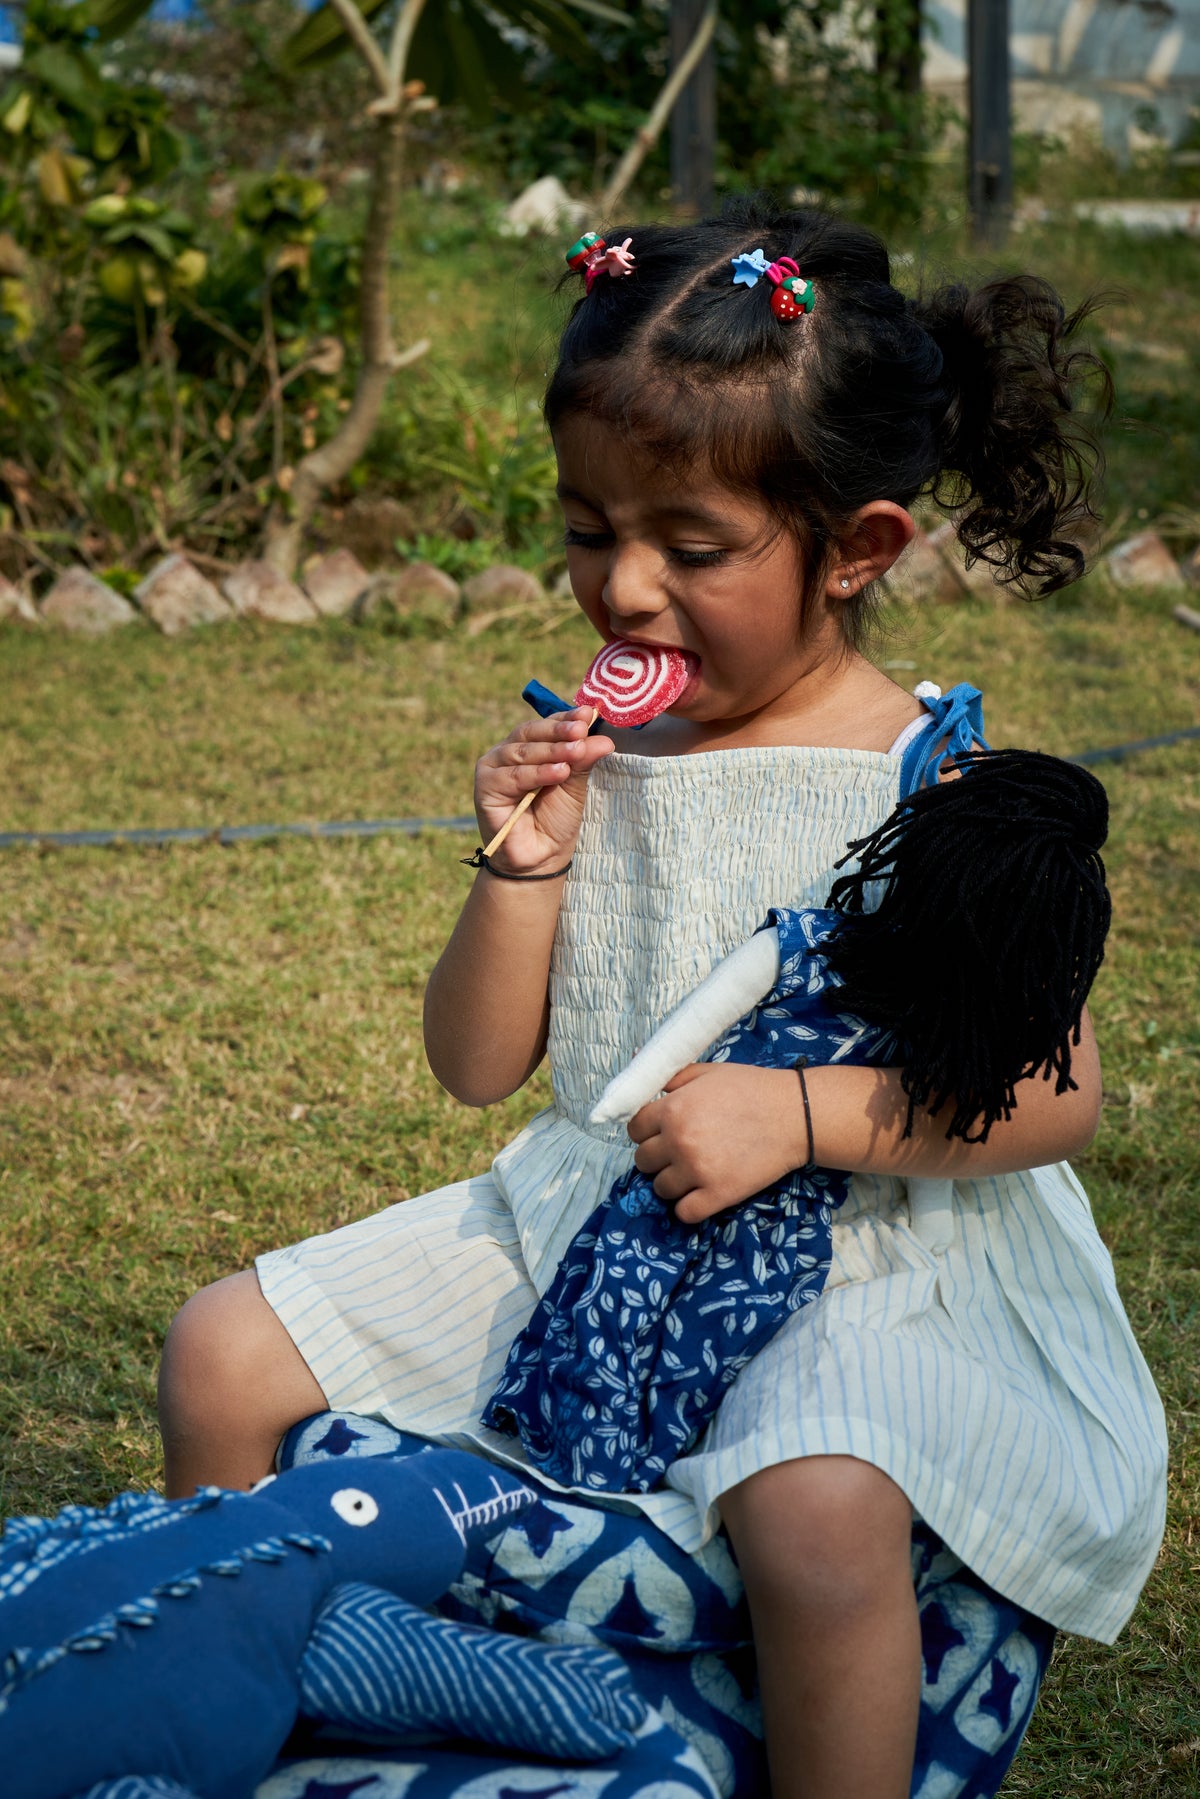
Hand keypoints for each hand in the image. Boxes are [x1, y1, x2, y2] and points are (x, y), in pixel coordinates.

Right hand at [474, 709, 611, 872]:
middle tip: (581, 731)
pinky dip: (537, 773)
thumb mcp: (574, 785)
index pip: (546, 725)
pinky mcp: (485, 787)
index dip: (565, 718)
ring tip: (576, 751)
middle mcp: (507, 753)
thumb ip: (583, 759)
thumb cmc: (556, 820)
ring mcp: (493, 768)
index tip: (587, 714)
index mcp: (528, 747)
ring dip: (552, 751)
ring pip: (523, 752)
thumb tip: (603, 737)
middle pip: (531, 733)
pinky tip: (559, 772)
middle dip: (559, 731)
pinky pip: (513, 776)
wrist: (541, 859)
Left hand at [627, 1063, 811, 1225]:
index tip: (661, 1133)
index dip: (646, 1131)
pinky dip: (688, 1206)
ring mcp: (697, 1170)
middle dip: (657, 1157)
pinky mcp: (718, 1194)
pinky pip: (684, 1213)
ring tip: (692, 1171)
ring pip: (660, 1188)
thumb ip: (671, 1077)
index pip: (634, 1130)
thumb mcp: (707, 1072)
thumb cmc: (751, 1088)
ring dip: (672, 1182)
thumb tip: (639, 1076)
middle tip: (678, 1152)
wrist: (794, 1115)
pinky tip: (701, 1193)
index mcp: (673, 1109)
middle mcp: (679, 1141)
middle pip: (643, 1161)